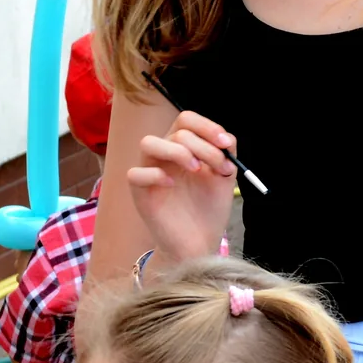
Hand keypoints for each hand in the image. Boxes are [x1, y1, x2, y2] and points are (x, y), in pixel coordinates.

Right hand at [126, 111, 238, 263]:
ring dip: (177, 151)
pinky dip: (155, 175)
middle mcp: (165, 156)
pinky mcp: (140, 192)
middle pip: (176, 131)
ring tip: (195, 169)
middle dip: (203, 146)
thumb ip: (226, 154)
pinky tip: (172, 186)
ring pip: (148, 143)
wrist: (200, 242)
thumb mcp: (224, 177)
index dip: (207, 126)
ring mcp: (150, 172)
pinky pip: (136, 174)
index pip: (186, 120)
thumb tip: (225, 138)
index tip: (225, 144)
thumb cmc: (208, 209)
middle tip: (219, 167)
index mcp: (184, 148)